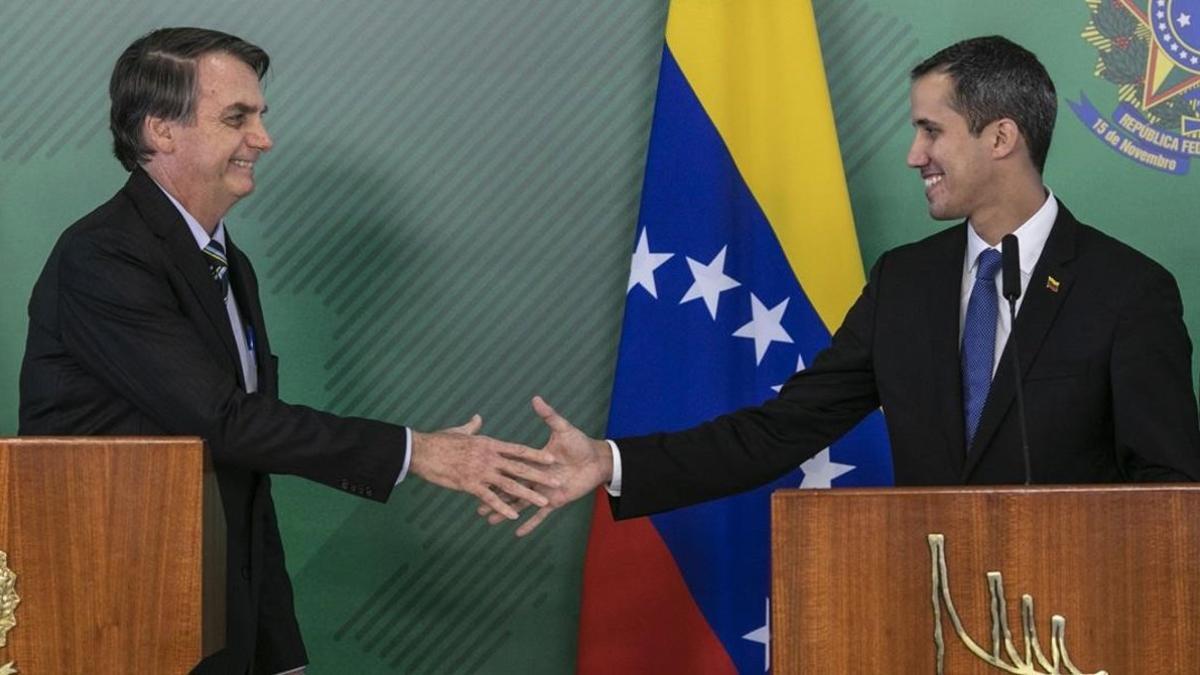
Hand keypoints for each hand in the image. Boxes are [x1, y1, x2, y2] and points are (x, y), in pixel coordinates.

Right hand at [410, 414, 558, 519]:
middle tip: (558, 482)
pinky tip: (514, 516)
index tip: (551, 459)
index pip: (518, 450)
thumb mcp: (459, 431)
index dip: (536, 455)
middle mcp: (488, 457)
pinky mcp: (469, 485)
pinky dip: (502, 507)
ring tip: (544, 502)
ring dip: (528, 494)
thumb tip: (478, 418)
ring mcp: (480, 471)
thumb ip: (472, 427)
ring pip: (510, 485)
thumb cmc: (440, 440)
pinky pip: (490, 497)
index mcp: (489, 444)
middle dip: (541, 476)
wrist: (421, 450)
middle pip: (520, 468)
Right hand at [477, 396, 612, 535]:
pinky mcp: (554, 501)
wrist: (597, 460)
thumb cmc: (579, 442)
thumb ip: (548, 415)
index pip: (509, 465)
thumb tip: (536, 399)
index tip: (476, 472)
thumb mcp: (562, 428)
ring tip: (488, 521)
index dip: (493, 470)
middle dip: (492, 496)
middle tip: (475, 504)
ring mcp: (542, 490)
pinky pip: (540, 515)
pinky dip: (531, 524)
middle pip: (508, 488)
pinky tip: (518, 533)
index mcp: (533, 461)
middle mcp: (534, 477)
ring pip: (519, 503)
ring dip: (505, 513)